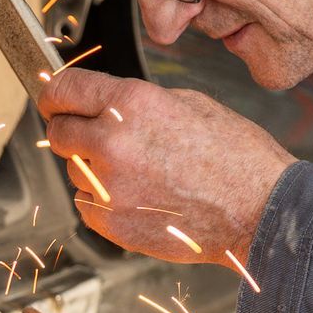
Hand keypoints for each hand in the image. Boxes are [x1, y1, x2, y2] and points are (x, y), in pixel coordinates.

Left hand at [38, 68, 296, 264]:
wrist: (260, 210)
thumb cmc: (236, 157)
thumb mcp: (190, 103)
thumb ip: (137, 102)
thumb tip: (103, 103)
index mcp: (131, 104)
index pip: (63, 89)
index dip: (53, 95)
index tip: (52, 100)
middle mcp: (112, 143)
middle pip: (58, 132)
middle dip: (71, 131)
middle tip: (94, 137)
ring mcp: (109, 187)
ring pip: (75, 171)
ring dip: (94, 169)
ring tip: (140, 173)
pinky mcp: (111, 223)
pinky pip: (87, 205)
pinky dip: (103, 201)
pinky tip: (140, 197)